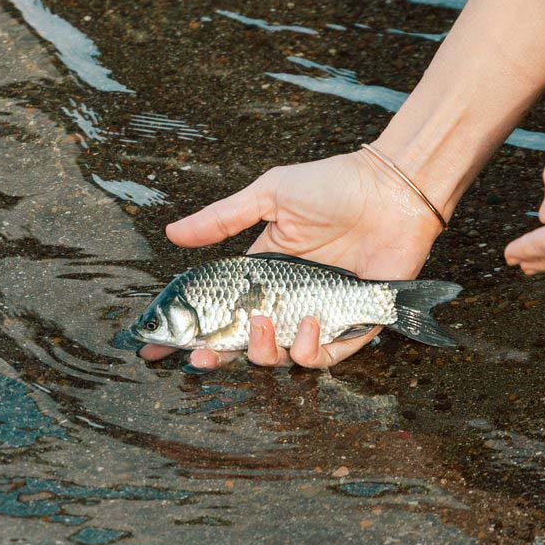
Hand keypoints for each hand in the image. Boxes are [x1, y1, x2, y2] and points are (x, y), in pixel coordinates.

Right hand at [139, 150, 442, 368]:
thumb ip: (223, 219)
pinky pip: (325, 357)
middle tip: (201, 357)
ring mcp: (319, 316)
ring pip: (281, 357)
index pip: (221, 311)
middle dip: (218, 357)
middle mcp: (288, 301)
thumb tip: (172, 233)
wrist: (390, 190)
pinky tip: (309, 323)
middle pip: (244, 345)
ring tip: (264, 323)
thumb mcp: (270, 195)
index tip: (154, 347)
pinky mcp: (353, 326)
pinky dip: (311, 349)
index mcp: (264, 274)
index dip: (191, 333)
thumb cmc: (334, 186)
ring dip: (265, 351)